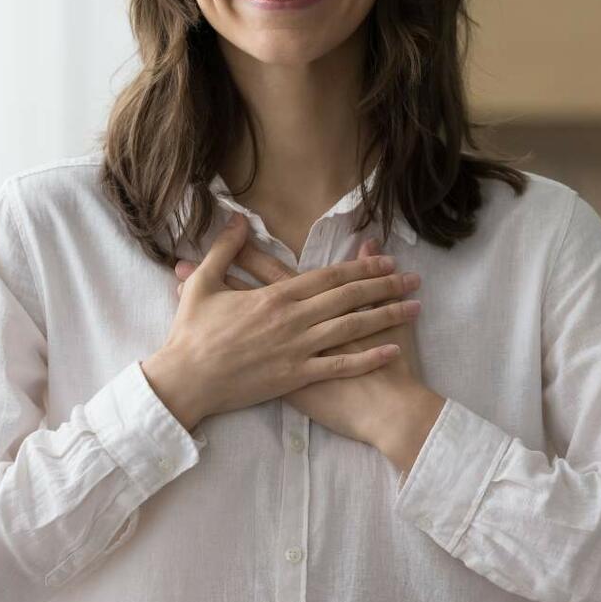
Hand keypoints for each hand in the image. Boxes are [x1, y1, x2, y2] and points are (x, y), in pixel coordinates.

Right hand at [173, 228, 424, 448]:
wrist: (185, 382)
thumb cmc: (192, 334)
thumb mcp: (203, 284)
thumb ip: (223, 250)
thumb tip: (236, 220)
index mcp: (275, 296)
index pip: (328, 276)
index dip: (360, 266)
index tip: (385, 259)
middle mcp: (293, 319)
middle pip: (349, 298)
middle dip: (385, 286)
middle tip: (413, 278)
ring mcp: (297, 350)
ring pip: (352, 328)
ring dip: (386, 316)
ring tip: (415, 307)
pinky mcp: (296, 378)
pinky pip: (340, 366)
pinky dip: (369, 357)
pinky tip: (393, 349)